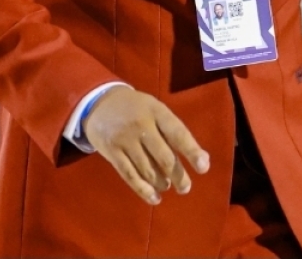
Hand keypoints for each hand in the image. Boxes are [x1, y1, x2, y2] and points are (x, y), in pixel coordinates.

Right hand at [84, 88, 209, 205]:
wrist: (99, 103)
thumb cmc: (135, 108)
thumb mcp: (155, 110)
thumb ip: (175, 132)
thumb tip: (202, 158)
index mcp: (156, 111)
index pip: (178, 133)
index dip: (192, 151)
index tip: (203, 168)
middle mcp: (141, 125)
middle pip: (164, 156)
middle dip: (178, 175)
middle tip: (185, 188)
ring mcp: (125, 139)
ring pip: (148, 169)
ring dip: (161, 182)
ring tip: (166, 186)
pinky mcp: (112, 152)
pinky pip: (130, 175)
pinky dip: (143, 190)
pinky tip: (154, 198)